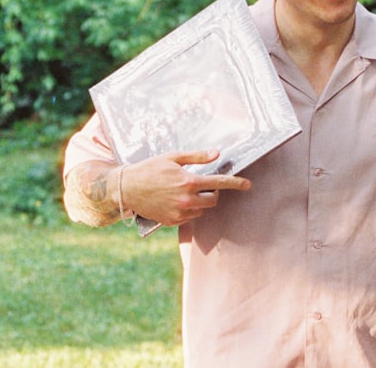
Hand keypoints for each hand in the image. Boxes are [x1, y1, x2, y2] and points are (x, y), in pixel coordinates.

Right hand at [121, 149, 251, 225]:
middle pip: (213, 200)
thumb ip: (197, 157)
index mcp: (188, 182)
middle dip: (211, 192)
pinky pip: (189, 217)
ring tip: (182, 191)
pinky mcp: (173, 222)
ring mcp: (179, 213)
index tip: (248, 185)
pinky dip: (188, 210)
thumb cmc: (150, 168)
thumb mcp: (173, 157)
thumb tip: (217, 154)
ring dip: (199, 202)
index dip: (236, 183)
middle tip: (201, 184)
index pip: (219, 183)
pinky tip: (174, 200)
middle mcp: (186, 200)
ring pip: (202, 210)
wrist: (127, 188)